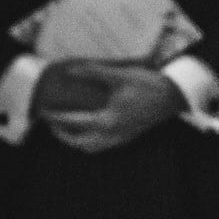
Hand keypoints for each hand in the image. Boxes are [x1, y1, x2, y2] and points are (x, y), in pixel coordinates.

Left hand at [39, 63, 184, 153]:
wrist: (176, 96)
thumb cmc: (150, 85)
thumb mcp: (121, 75)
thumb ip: (93, 73)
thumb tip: (70, 71)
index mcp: (106, 120)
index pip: (72, 122)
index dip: (55, 116)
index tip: (43, 110)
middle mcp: (111, 134)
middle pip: (78, 142)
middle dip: (61, 135)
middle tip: (52, 123)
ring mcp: (121, 137)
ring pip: (91, 147)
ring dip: (75, 141)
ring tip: (68, 128)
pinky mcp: (129, 137)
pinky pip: (103, 145)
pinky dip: (91, 141)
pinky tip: (91, 129)